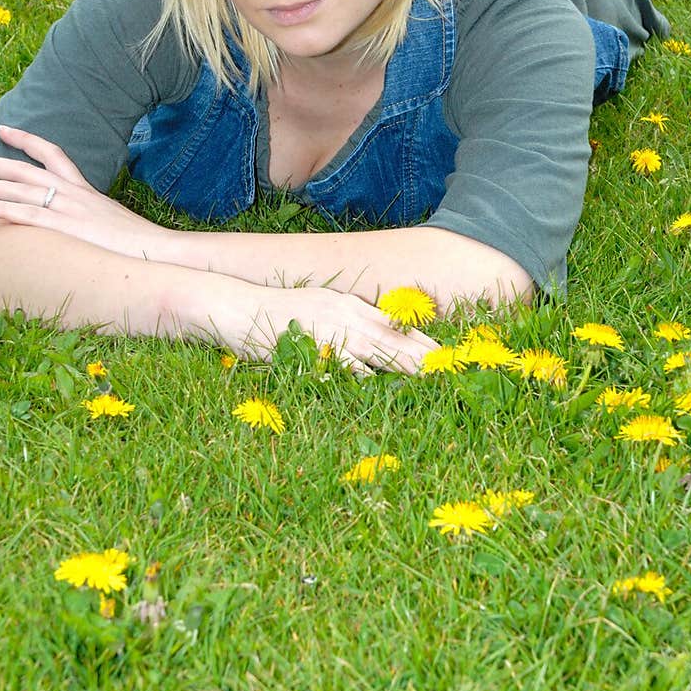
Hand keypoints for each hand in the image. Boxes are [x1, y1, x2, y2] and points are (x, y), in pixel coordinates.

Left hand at [0, 125, 172, 261]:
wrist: (156, 249)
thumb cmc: (136, 241)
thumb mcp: (109, 219)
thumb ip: (89, 214)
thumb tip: (78, 220)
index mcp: (83, 188)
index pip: (51, 153)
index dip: (26, 140)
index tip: (3, 130)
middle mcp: (72, 192)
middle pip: (23, 170)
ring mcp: (68, 209)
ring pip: (18, 190)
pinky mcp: (65, 229)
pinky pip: (25, 214)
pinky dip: (0, 207)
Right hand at [197, 281, 440, 375]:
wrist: (239, 306)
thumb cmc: (277, 315)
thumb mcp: (318, 311)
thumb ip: (345, 325)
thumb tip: (367, 349)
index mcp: (350, 306)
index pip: (396, 325)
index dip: (422, 340)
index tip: (445, 354)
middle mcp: (348, 314)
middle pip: (396, 337)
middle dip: (426, 354)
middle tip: (452, 368)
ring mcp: (333, 330)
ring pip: (380, 350)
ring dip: (407, 365)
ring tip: (432, 377)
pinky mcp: (315, 344)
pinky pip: (347, 363)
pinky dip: (366, 374)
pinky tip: (383, 384)